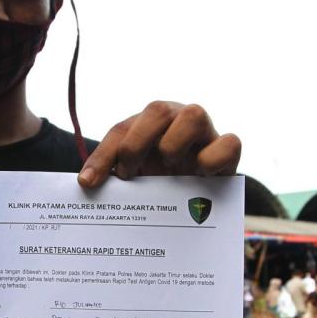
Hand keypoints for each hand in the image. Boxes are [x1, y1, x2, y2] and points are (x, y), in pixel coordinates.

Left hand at [77, 101, 240, 187]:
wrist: (199, 209)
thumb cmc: (161, 188)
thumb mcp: (134, 183)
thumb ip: (113, 178)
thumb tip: (86, 184)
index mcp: (147, 127)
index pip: (121, 131)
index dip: (102, 155)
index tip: (89, 184)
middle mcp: (176, 122)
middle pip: (157, 109)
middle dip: (136, 142)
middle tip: (128, 174)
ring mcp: (205, 134)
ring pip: (194, 114)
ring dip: (174, 143)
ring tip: (168, 169)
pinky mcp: (228, 153)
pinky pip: (230, 143)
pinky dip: (213, 158)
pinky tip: (200, 177)